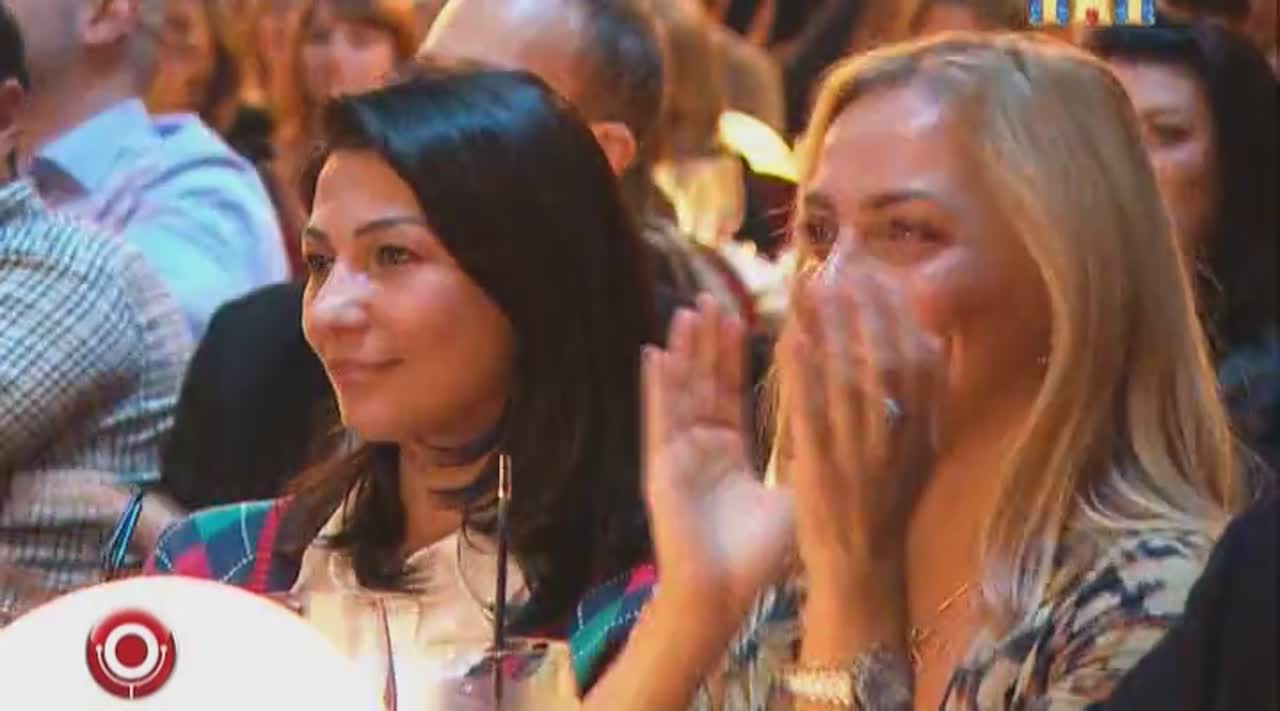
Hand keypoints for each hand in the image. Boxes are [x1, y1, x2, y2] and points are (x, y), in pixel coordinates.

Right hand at [643, 296, 794, 643]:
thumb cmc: (759, 556)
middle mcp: (699, 448)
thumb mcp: (792, 495)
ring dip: (683, 352)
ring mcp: (678, 455)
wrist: (724, 593)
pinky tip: (655, 353)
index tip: (739, 316)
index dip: (733, 356)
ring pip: (681, 392)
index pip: (730, 393)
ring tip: (688, 310)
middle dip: (707, 342)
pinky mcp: (661, 467)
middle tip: (712, 298)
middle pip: (703, 384)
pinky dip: (658, 386)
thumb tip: (843, 428)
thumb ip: (805, 457)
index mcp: (728, 454)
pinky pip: (660, 418)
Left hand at [781, 270, 942, 578]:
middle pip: (888, 361)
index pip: (922, 361)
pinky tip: (788, 338)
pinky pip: (812, 413)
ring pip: (849, 380)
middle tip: (847, 266)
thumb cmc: (885, 504)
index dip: (903, 315)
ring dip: (832, 329)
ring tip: (814, 286)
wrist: (862, 569)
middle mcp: (899, 440)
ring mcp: (861, 456)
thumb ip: (926, 402)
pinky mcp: (823, 470)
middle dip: (869, 309)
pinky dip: (803, 374)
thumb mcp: (920, 453)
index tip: (885, 276)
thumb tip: (935, 343)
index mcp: (925, 432)